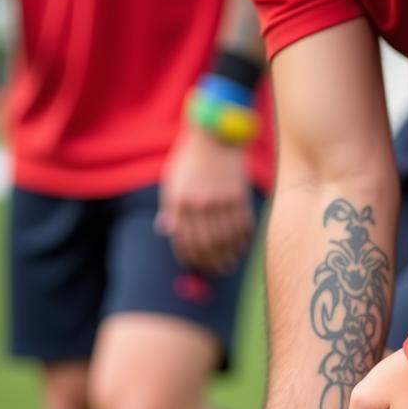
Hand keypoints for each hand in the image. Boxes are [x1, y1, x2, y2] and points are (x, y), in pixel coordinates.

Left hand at [157, 124, 255, 275]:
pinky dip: (242, 241)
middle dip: (210, 262)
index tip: (194, 265)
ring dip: (228, 256)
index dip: (189, 256)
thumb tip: (165, 231)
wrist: (215, 137)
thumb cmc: (191, 160)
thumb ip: (169, 207)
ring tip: (229, 265)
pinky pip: (242, 227)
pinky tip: (241, 248)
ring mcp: (221, 200)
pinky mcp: (240, 197)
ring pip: (226, 239)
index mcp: (181, 200)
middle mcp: (200, 203)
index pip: (184, 239)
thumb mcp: (172, 181)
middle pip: (207, 244)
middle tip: (215, 271)